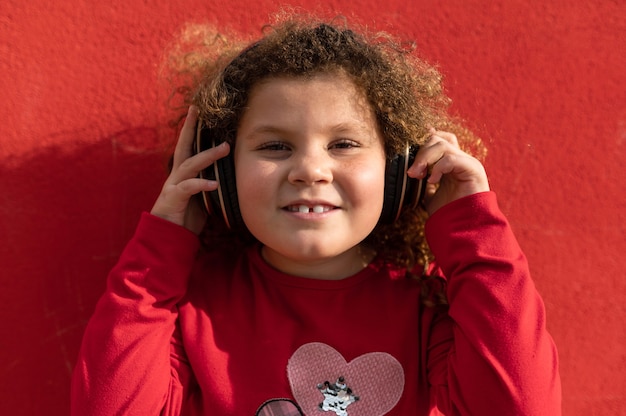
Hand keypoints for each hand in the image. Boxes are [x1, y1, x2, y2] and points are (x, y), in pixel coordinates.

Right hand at [150, 106, 230, 234]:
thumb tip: (230, 176)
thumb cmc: (186, 217)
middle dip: (190, 128)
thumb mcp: (202, 198)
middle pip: (183, 147)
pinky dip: (201, 185)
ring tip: (225, 148)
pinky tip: (214, 184)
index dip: (192, 128)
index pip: (188, 146)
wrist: (167, 238)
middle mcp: (176, 176)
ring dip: (208, 156)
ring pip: (190, 165)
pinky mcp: (172, 199)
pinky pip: (188, 188)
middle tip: (199, 111)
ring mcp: (173, 186)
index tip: (198, 110)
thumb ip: (211, 184)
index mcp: (183, 174)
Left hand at [407, 129, 489, 214]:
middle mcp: (461, 160)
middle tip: (412, 173)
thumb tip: (410, 173)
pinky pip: (451, 158)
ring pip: (443, 145)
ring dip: (425, 159)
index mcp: (452, 164)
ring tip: (418, 176)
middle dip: (421, 152)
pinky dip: (438, 168)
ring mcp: (468, 163)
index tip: (409, 145)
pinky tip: (432, 181)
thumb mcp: (429, 195)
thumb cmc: (448, 214)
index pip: (441, 139)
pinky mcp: (473, 169)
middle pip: (439, 140)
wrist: (462, 228)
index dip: (426, 138)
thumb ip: (423, 182)